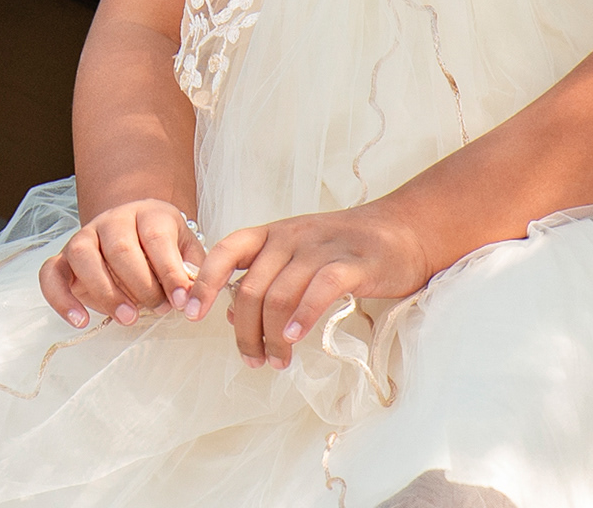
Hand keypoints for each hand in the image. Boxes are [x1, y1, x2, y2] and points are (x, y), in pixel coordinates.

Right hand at [39, 199, 203, 327]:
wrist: (135, 234)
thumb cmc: (163, 250)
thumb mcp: (186, 253)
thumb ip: (191, 272)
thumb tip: (192, 297)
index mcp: (148, 214)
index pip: (156, 237)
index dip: (170, 272)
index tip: (183, 302)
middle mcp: (112, 219)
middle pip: (120, 247)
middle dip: (142, 285)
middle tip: (159, 309)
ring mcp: (84, 236)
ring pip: (83, 255)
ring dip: (106, 291)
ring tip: (128, 318)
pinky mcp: (63, 258)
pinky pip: (51, 273)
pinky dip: (60, 298)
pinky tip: (80, 320)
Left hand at [184, 202, 430, 369]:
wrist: (402, 230)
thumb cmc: (343, 249)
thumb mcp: (295, 256)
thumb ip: (262, 279)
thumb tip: (226, 314)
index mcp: (270, 234)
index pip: (224, 251)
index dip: (203, 282)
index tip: (190, 315)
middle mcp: (289, 237)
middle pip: (249, 287)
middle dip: (244, 330)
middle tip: (253, 361)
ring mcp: (319, 248)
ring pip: (278, 293)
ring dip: (272, 335)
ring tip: (278, 361)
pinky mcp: (352, 263)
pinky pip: (319, 288)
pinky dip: (303, 314)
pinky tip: (295, 336)